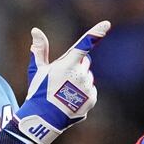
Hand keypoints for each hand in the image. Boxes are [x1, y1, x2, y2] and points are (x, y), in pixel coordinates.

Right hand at [13, 21, 110, 143]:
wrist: (44, 119)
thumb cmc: (38, 92)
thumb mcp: (37, 70)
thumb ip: (39, 49)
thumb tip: (36, 30)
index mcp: (68, 64)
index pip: (84, 44)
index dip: (96, 33)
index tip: (106, 24)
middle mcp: (81, 74)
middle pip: (84, 62)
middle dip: (75, 66)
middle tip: (60, 79)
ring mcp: (88, 87)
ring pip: (87, 77)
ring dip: (79, 81)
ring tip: (64, 93)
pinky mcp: (92, 98)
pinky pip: (90, 90)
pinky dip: (83, 93)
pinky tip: (70, 100)